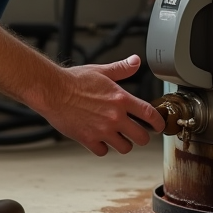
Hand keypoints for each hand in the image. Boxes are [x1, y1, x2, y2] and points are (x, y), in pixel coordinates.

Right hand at [35, 55, 164, 155]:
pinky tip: (99, 140)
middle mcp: (115, 117)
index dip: (159, 123)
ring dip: (123, 144)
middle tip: (138, 134)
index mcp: (121, 99)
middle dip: (142, 137)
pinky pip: (103, 151)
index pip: (150, 114)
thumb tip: (135, 61)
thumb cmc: (74, 81)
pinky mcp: (88, 139)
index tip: (159, 126)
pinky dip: (102, 147)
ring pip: (125, 148)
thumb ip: (121, 68)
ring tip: (118, 137)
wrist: (53, 91)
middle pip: (142, 137)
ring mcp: (102, 130)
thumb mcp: (101, 71)